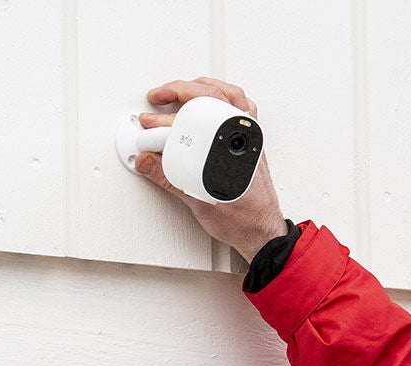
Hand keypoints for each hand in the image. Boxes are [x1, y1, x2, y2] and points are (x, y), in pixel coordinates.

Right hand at [136, 77, 287, 262]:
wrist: (262, 232)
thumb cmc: (241, 220)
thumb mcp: (198, 201)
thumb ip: (169, 177)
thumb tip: (148, 161)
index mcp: (229, 148)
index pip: (192, 124)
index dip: (164, 127)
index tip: (148, 135)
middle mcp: (241, 137)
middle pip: (209, 96)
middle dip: (177, 93)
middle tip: (154, 104)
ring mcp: (247, 137)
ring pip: (227, 94)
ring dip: (200, 88)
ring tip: (176, 92)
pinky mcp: (249, 142)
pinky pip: (239, 106)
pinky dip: (221, 96)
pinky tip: (206, 102)